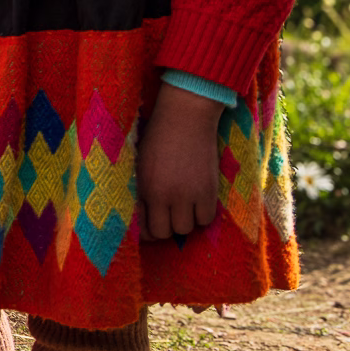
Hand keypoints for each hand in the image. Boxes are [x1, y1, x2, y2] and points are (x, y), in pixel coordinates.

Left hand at [138, 83, 224, 239]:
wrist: (185, 117)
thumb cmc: (157, 138)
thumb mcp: (140, 165)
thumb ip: (141, 191)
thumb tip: (140, 215)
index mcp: (146, 189)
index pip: (146, 228)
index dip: (147, 231)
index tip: (150, 225)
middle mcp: (167, 195)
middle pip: (166, 233)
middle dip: (165, 227)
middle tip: (167, 216)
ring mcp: (190, 194)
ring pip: (187, 229)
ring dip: (184, 221)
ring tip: (182, 207)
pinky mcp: (209, 189)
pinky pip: (207, 218)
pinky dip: (202, 215)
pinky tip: (196, 203)